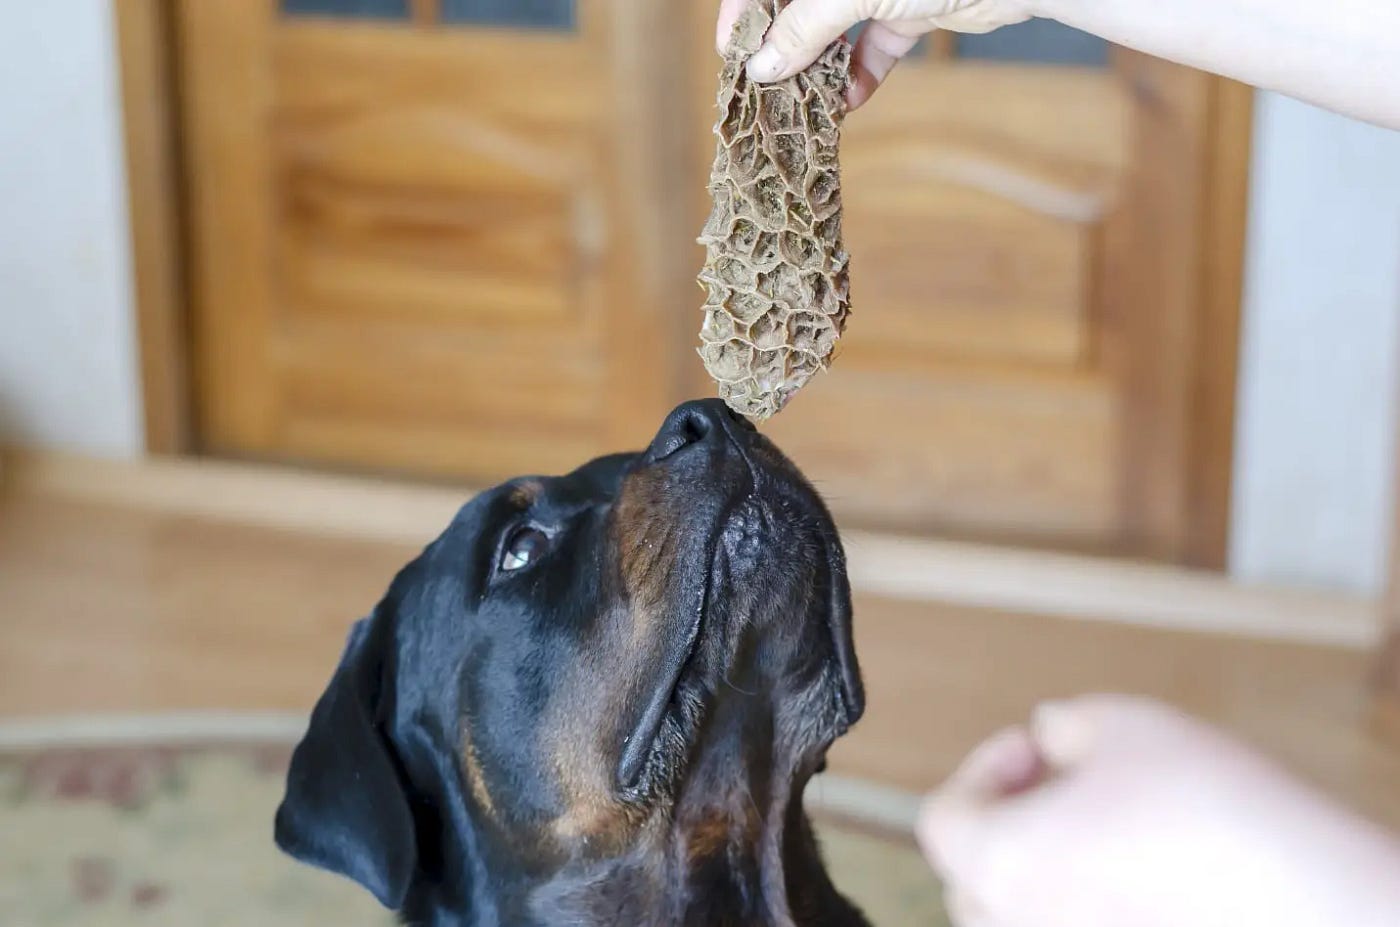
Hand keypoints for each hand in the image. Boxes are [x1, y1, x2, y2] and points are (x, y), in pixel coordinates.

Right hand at [716, 0, 1036, 108]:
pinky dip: (862, 72)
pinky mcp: (913, 7)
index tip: (732, 54)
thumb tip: (760, 68)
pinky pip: (875, 43)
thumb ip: (805, 26)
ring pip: (834, 26)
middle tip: (767, 90)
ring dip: (820, 66)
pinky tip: (851, 102)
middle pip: (798, 4)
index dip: (742, 11)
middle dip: (783, 46)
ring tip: (806, 102)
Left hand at [917, 695, 1399, 926]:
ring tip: (1106, 829)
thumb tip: (1046, 736)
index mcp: (998, 864)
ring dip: (1040, 865)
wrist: (1312, 901)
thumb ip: (1061, 724)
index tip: (1035, 750)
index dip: (983, 769)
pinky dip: (1082, 904)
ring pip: (1019, 916)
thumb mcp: (1122, 723)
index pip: (942, 819)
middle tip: (1063, 784)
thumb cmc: (1212, 812)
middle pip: (972, 877)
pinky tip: (1139, 874)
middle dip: (1005, 819)